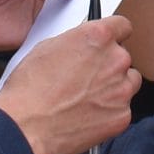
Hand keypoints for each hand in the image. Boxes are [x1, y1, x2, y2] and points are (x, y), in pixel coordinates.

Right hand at [0, 15, 140, 153]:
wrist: (26, 127)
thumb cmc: (30, 90)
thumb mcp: (47, 47)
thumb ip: (76, 42)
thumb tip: (83, 46)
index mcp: (98, 37)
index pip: (122, 26)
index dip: (115, 35)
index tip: (112, 41)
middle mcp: (115, 60)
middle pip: (123, 57)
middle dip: (108, 65)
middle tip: (86, 78)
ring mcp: (121, 90)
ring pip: (128, 83)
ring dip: (114, 87)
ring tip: (87, 98)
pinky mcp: (121, 116)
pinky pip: (122, 109)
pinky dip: (109, 112)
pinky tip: (87, 115)